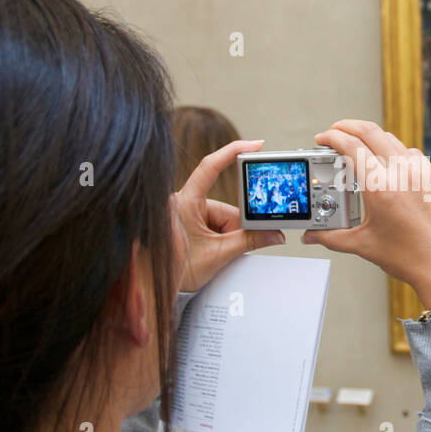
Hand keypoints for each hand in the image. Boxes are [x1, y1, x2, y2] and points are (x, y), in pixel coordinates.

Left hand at [174, 139, 284, 292]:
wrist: (155, 286)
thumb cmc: (175, 270)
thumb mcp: (218, 254)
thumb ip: (249, 241)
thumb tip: (274, 234)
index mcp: (185, 202)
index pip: (210, 167)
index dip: (233, 151)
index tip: (254, 146)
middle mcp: (183, 202)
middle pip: (225, 207)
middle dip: (234, 228)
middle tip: (229, 246)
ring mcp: (186, 212)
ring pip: (222, 217)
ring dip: (227, 236)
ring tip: (216, 254)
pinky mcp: (189, 221)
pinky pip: (214, 223)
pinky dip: (221, 237)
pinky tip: (214, 250)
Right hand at [300, 119, 430, 311]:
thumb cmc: (410, 259)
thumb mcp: (364, 245)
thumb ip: (332, 237)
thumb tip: (312, 235)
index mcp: (381, 187)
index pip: (351, 146)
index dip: (332, 137)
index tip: (323, 138)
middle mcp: (403, 174)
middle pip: (371, 132)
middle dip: (348, 127)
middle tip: (336, 132)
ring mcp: (423, 173)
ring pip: (393, 140)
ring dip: (372, 138)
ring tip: (360, 147)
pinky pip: (413, 155)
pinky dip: (396, 152)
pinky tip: (389, 164)